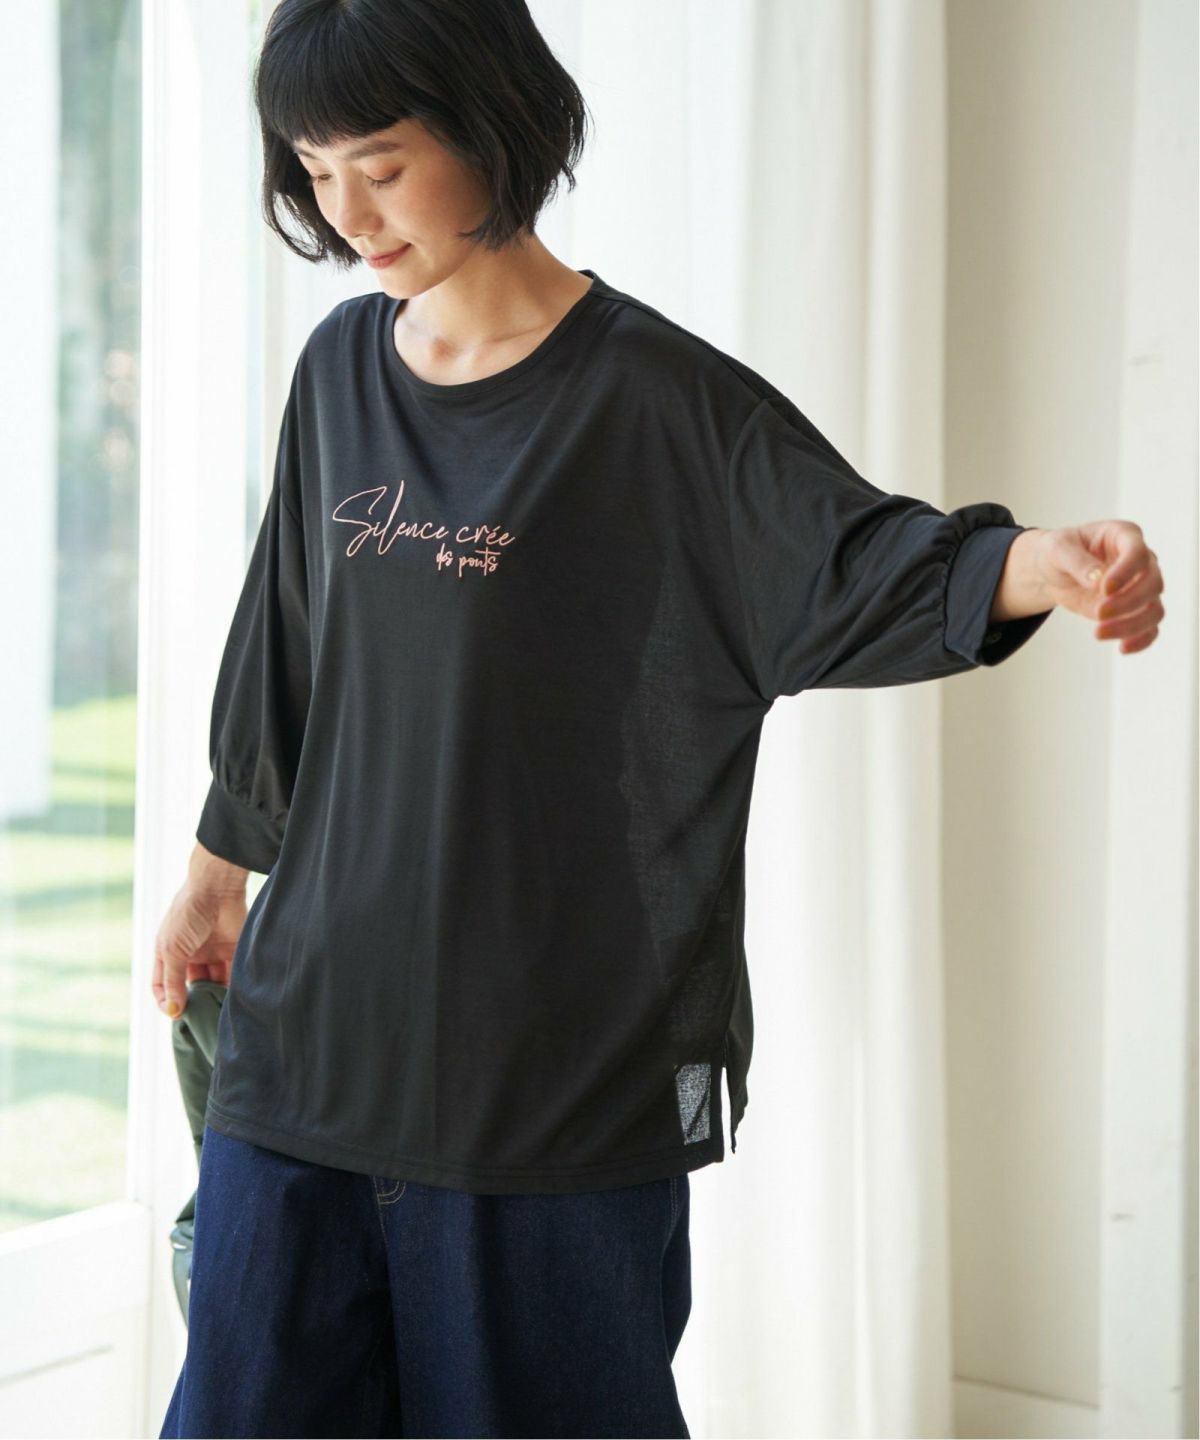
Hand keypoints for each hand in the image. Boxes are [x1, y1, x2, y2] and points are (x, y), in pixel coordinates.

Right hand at [151, 882, 246, 1018]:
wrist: (217, 888)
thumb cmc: (188, 914)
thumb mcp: (173, 949)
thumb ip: (173, 980)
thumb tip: (173, 1011)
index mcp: (169, 952)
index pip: (163, 984)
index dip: (167, 1000)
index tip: (175, 1014)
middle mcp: (190, 954)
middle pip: (190, 986)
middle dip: (194, 1002)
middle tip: (200, 1017)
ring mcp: (211, 952)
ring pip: (212, 983)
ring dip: (214, 997)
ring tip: (217, 1010)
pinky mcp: (232, 950)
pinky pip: (231, 974)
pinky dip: (232, 988)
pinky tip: (233, 1000)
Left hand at [1030, 521, 1164, 653]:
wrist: (1052, 571)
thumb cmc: (1057, 551)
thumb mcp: (1057, 549)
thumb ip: (1077, 561)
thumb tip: (1097, 579)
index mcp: (1124, 536)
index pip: (1138, 553)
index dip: (1126, 572)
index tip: (1104, 589)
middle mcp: (1140, 561)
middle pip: (1153, 583)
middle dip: (1128, 602)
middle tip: (1098, 613)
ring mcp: (1139, 587)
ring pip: (1154, 609)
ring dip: (1132, 625)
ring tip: (1099, 633)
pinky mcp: (1132, 610)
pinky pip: (1149, 628)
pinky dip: (1141, 640)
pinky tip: (1122, 648)